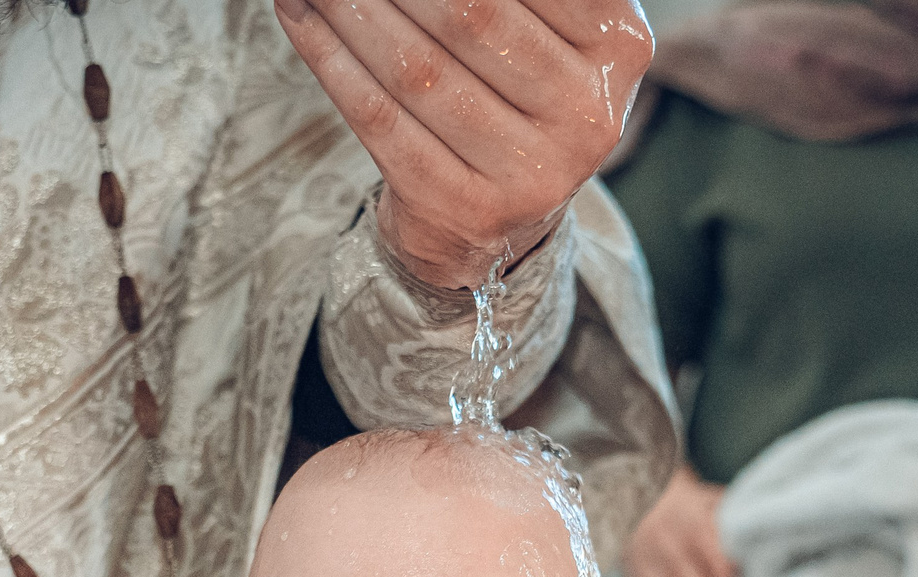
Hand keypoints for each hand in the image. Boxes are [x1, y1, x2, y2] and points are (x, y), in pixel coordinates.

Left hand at [273, 0, 653, 288]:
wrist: (500, 215)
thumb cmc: (515, 85)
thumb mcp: (548, 21)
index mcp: (619, 44)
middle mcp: (587, 114)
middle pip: (467, 15)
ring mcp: (530, 173)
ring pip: (416, 69)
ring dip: (350, 8)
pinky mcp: (466, 208)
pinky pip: (380, 119)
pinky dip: (329, 58)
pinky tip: (299, 12)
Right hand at [627, 466, 733, 576]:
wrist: (641, 507)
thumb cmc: (691, 510)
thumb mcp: (710, 501)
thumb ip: (735, 514)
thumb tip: (769, 528)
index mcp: (688, 522)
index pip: (699, 540)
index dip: (713, 559)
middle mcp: (665, 548)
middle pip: (680, 576)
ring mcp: (648, 574)